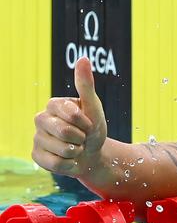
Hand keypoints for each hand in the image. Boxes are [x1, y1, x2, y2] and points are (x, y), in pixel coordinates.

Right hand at [32, 57, 107, 176]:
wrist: (92, 153)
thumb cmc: (93, 127)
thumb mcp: (94, 106)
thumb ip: (86, 84)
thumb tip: (83, 58)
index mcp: (54, 104)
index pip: (72, 114)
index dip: (86, 123)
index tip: (88, 123)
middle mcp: (41, 119)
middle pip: (64, 132)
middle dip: (82, 137)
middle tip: (82, 136)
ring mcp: (37, 138)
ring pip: (61, 149)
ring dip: (77, 152)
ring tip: (76, 147)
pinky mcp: (36, 156)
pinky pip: (56, 164)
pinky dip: (70, 164)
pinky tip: (69, 158)